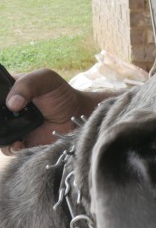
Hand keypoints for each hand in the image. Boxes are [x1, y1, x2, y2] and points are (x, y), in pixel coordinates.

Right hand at [1, 69, 116, 153]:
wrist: (76, 114)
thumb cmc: (60, 93)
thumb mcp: (46, 79)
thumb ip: (27, 84)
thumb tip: (12, 104)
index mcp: (9, 91)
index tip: (3, 103)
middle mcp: (6, 110)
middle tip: (8, 118)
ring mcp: (12, 126)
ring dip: (2, 134)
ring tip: (14, 133)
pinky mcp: (21, 141)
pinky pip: (8, 148)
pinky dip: (11, 147)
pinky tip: (19, 143)